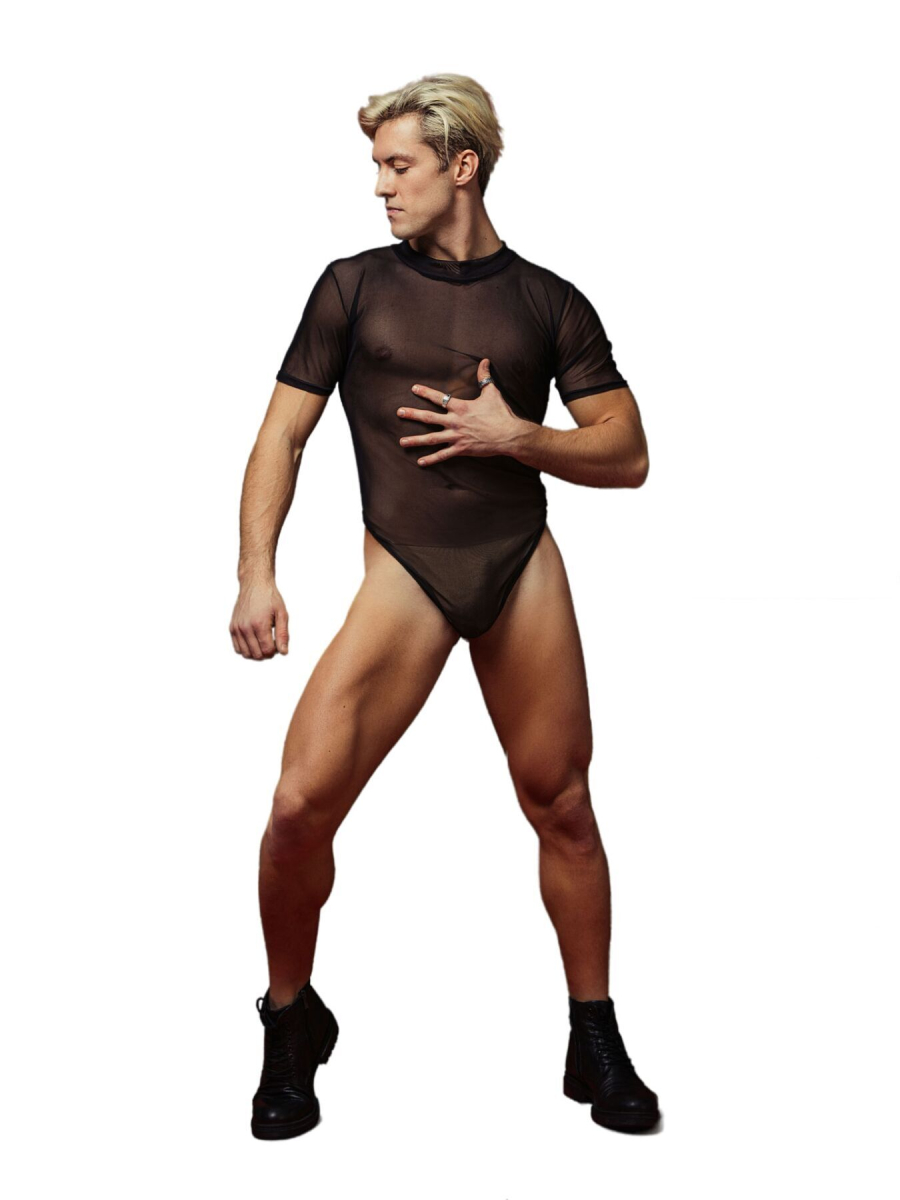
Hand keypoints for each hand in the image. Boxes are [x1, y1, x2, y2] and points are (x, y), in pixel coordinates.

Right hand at [229, 579, 288, 658]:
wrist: (254, 585)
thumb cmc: (269, 597)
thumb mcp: (282, 614)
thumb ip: (283, 634)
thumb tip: (283, 652)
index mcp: (259, 624)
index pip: (268, 651)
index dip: (276, 651)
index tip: (278, 642)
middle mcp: (245, 628)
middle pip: (257, 655)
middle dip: (267, 653)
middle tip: (272, 642)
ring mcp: (237, 628)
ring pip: (246, 654)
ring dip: (256, 653)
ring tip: (263, 642)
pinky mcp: (232, 628)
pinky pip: (237, 648)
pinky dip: (246, 649)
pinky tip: (254, 641)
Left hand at [396, 357, 524, 465]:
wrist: (509, 435)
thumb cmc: (501, 413)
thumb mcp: (492, 393)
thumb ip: (484, 377)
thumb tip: (485, 361)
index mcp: (460, 407)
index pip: (439, 398)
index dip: (425, 393)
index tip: (413, 389)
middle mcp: (455, 422)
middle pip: (429, 418)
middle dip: (413, 415)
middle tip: (399, 413)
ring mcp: (457, 437)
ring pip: (431, 439)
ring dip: (415, 440)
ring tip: (402, 442)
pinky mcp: (462, 449)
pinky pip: (443, 455)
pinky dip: (432, 459)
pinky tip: (420, 462)